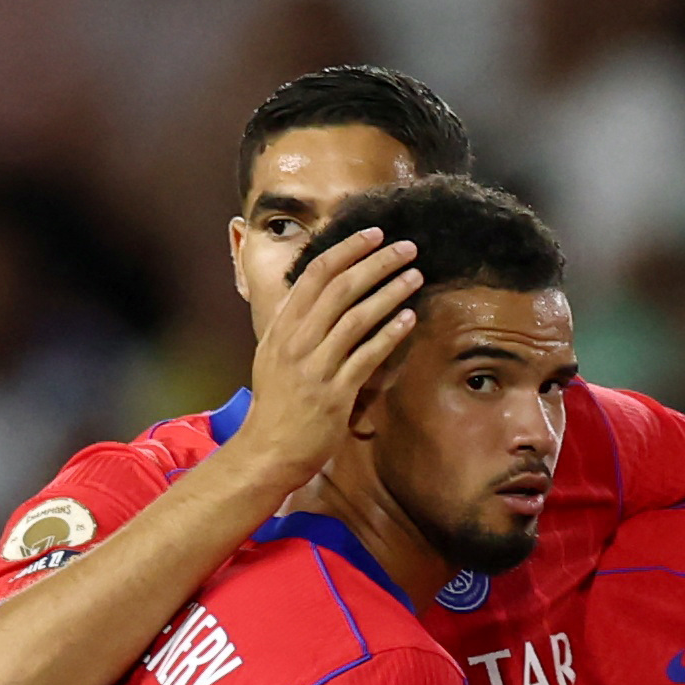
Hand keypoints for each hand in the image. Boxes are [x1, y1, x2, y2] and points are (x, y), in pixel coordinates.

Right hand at [235, 228, 425, 490]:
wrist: (269, 450)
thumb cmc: (278, 405)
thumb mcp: (276, 356)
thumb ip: (296, 328)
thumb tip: (319, 300)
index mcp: (282, 327)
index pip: (314, 275)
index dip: (346, 250)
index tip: (372, 234)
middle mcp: (295, 340)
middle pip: (339, 287)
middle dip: (375, 262)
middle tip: (406, 246)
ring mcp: (314, 366)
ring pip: (355, 317)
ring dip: (389, 292)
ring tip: (415, 275)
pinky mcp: (334, 393)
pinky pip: (366, 356)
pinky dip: (388, 334)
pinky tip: (409, 318)